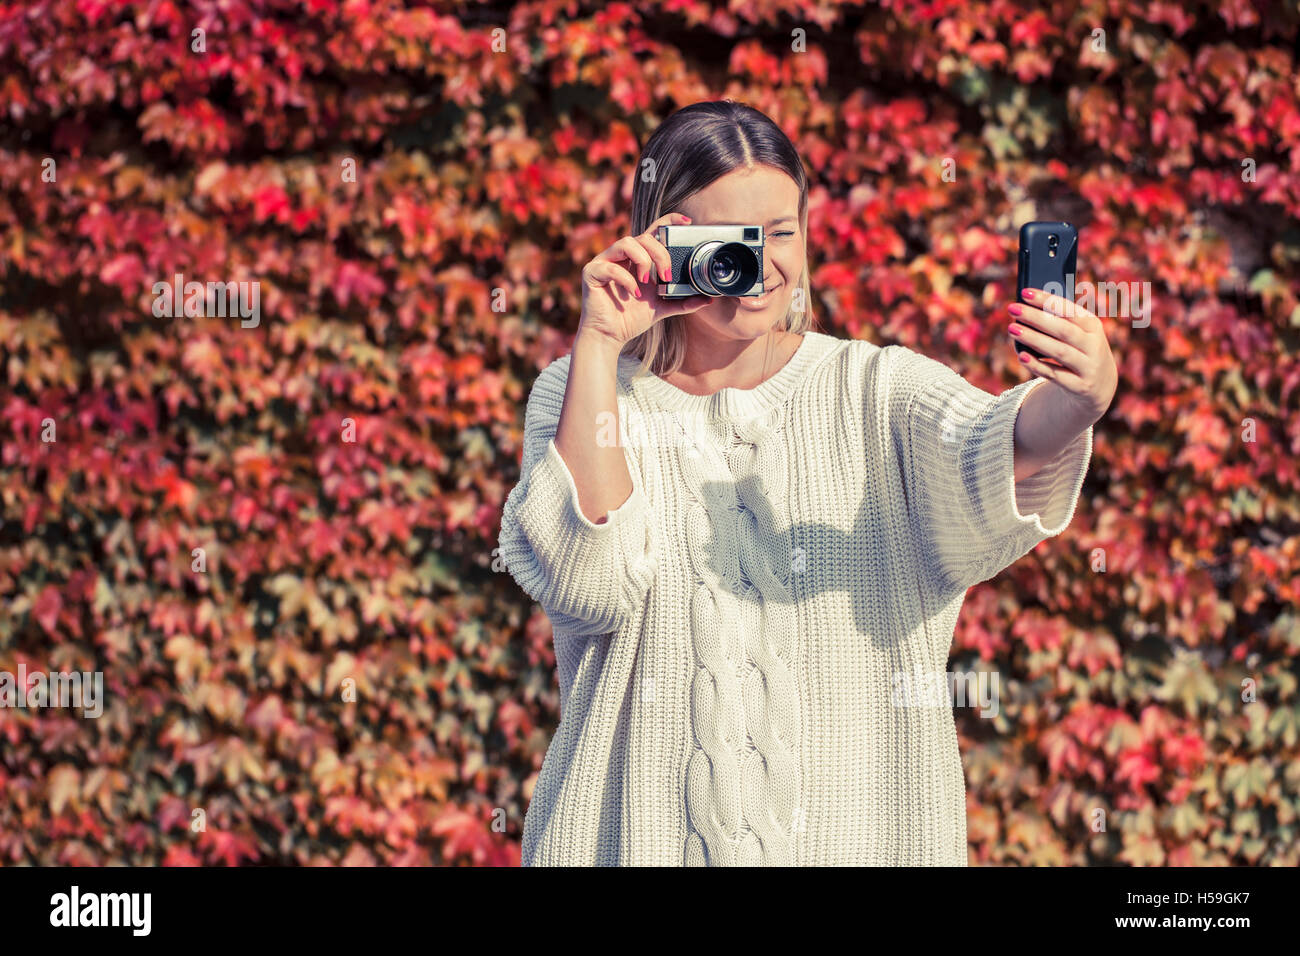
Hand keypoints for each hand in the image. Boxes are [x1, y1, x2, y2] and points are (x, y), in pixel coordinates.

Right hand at [577, 211, 711, 346]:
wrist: (609, 337)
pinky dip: (625, 279)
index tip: (687, 222)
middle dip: (659, 253)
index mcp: (637, 259)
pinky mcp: (592, 273)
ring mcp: (605, 262)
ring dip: (642, 261)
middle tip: (666, 276)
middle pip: (643, 236)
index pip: (653, 232)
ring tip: (646, 282)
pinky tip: (633, 293)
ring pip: (626, 243)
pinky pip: (610, 266)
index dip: (669, 221)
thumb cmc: (631, 319)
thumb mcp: (662, 308)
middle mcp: (621, 256)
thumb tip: (708, 299)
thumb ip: (683, 302)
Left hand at [1007, 287, 1117, 421]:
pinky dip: (1038, 366)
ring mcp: (1088, 367)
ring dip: (1034, 339)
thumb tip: (1027, 307)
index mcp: (1093, 326)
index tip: (1025, 293)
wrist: (1099, 385)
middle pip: (1063, 330)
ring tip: (1012, 329)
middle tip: (1013, 309)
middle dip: (1036, 318)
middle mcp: (1094, 346)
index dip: (1048, 300)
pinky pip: (1055, 375)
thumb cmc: (1079, 350)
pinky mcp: (1079, 386)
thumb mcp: (1078, 334)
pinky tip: (1022, 356)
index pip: (1070, 310)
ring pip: (1059, 351)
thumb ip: (1058, 321)